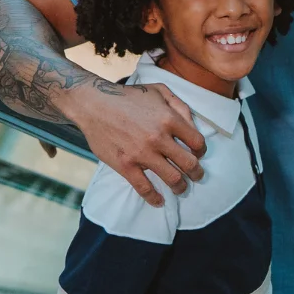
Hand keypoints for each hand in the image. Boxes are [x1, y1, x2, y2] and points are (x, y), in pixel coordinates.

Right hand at [66, 81, 204, 204]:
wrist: (93, 104)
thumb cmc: (128, 96)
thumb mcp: (160, 91)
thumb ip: (180, 106)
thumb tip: (192, 127)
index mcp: (169, 119)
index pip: (197, 142)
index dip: (201, 150)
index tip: (198, 154)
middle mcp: (159, 138)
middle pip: (188, 163)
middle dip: (196, 172)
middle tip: (196, 175)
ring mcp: (142, 153)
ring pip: (172, 178)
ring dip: (181, 186)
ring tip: (181, 188)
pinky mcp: (125, 165)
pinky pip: (144, 188)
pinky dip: (154, 198)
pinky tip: (159, 201)